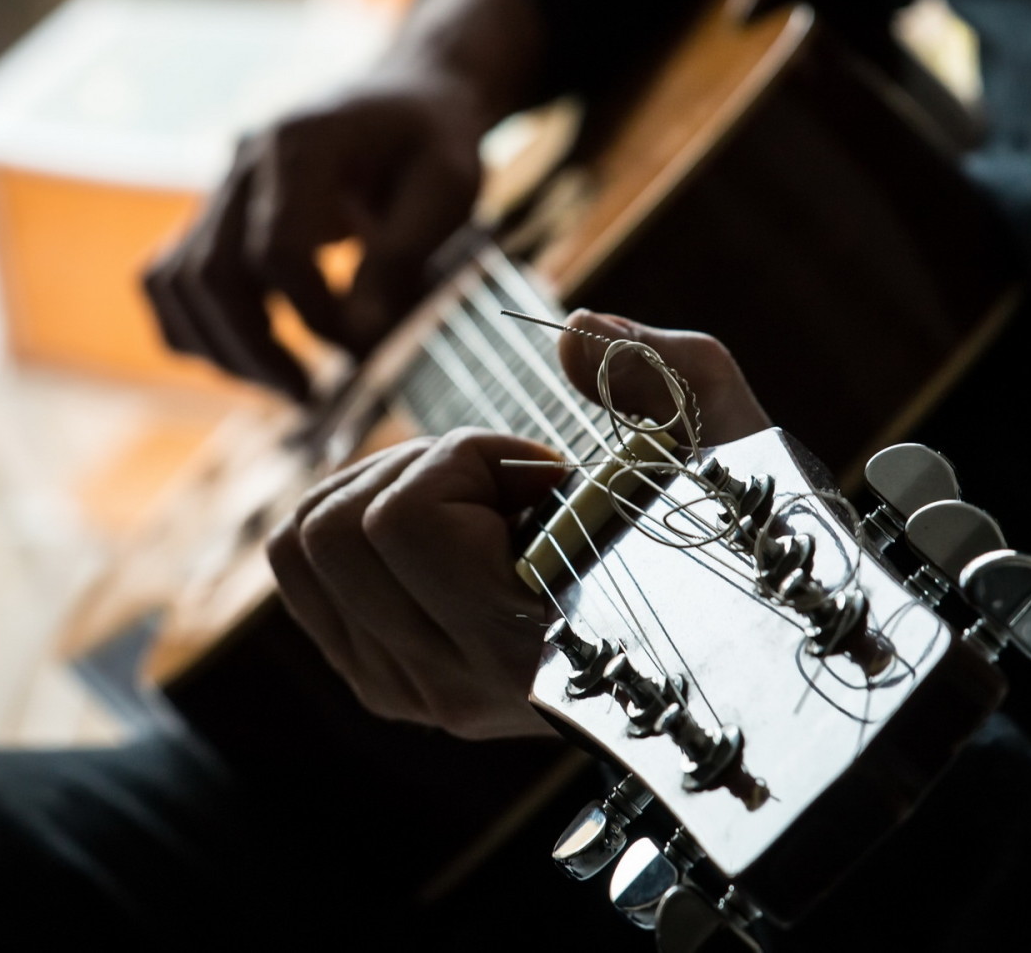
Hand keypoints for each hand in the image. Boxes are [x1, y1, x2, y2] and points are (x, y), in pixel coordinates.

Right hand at [142, 0, 545, 399]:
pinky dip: (194, 330)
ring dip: (221, 349)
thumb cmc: (432, 142)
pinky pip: (166, 282)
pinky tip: (249, 362)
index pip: (276, 248)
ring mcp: (217, 189)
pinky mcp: (212, 217)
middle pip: (210, 272)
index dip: (314, 314)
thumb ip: (402, 256)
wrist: (405, 94)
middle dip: (256, 350)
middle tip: (309, 396)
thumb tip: (359, 338)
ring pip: (176, 283)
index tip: (363, 349)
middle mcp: (242, 162)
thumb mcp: (447, 185)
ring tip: (285, 386)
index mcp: (299, 142)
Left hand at [267, 311, 770, 738]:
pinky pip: (301, 577)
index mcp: (529, 643)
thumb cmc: (728, 543)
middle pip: (332, 529)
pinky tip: (435, 531)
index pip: (406, 522)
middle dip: (412, 470)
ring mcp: (412, 693)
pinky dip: (351, 526)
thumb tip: (573, 337)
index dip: (469, 459)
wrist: (727, 652)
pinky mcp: (386, 684)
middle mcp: (455, 686)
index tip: (552, 473)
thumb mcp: (723, 442)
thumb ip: (663, 374)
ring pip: (301, 547)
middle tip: (500, 481)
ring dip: (377, 493)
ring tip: (469, 502)